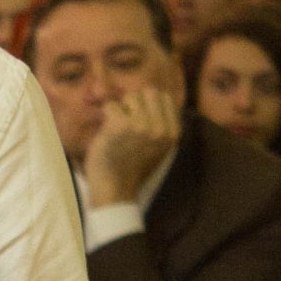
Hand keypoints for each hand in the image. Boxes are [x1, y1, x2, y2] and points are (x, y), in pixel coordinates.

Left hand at [81, 88, 179, 206]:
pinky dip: (106, 115)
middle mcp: (162, 128)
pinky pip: (111, 105)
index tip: (139, 122)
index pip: (164, 97)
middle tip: (126, 123)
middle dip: (135, 103)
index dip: (147, 104)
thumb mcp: (157, 144)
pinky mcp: (122, 126)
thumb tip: (151, 91)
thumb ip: (160, 120)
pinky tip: (108, 132)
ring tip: (118, 129)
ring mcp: (143, 126)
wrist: (115, 189)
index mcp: (174, 132)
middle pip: (149, 92)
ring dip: (121, 109)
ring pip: (131, 96)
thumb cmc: (132, 165)